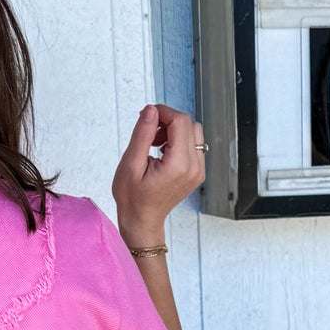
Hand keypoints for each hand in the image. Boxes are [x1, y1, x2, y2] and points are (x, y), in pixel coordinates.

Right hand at [111, 103, 206, 249]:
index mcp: (178, 165)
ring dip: (174, 129)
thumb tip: (151, 109)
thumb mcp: (131, 163)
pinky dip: (178, 140)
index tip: (146, 116)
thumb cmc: (133, 197)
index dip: (163, 112)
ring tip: (155, 143)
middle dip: (168, 120)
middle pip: (189, 124)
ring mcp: (198, 171)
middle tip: (148, 132)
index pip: (180, 121)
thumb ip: (143, 134)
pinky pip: (193, 145)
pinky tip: (163, 151)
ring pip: (193, 132)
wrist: (142, 220)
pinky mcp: (197, 172)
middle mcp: (194, 168)